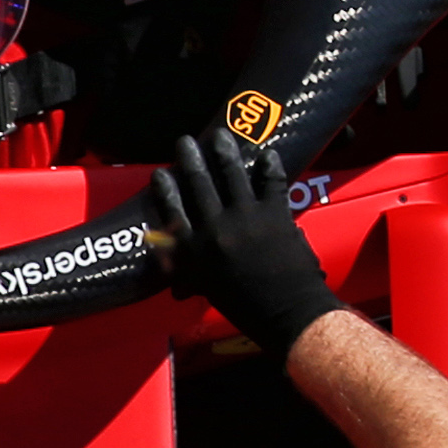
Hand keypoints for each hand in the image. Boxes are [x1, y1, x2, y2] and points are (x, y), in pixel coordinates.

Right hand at [160, 121, 333, 356]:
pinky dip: (269, 167)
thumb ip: (188, 269)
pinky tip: (267, 154)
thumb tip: (172, 265)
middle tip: (185, 140)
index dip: (166, 189)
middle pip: (199, 184)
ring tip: (221, 135)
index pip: (173, 210)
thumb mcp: (206, 288)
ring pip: (232, 175)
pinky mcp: (275, 213)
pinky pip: (271, 182)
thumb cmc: (244, 307)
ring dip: (225, 152)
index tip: (161, 172)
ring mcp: (246, 216)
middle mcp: (215, 227)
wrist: (286, 312)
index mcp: (195, 250)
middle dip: (191, 158)